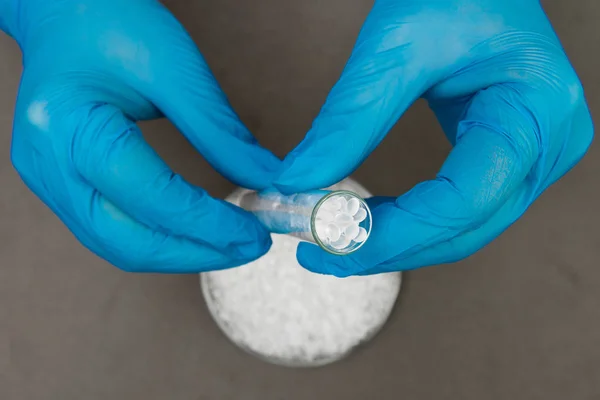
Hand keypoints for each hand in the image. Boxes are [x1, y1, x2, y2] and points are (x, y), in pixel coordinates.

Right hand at [1, 0, 280, 271]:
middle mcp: (48, 165)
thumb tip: (266, 181)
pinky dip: (156, 240)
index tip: (256, 231)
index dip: (209, 224)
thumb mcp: (175, 69)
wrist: (62, 14)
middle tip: (249, 247)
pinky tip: (194, 234)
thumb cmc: (113, 23)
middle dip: (195, 253)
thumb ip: (220, 132)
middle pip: (127, 241)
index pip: (151, 196)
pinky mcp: (59, 186)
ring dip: (178, 254)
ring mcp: (47, 181)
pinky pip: (110, 231)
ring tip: (229, 245)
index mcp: (72, 127)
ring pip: (116, 246)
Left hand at [274, 0, 593, 276]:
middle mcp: (546, 145)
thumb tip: (295, 182)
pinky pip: (460, 208)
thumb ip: (349, 119)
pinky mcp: (507, 158)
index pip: (465, 199)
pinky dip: (411, 221)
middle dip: (389, 249)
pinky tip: (366, 219)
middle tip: (321, 255)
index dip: (396, 232)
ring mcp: (532, 156)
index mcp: (535, 112)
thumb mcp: (398, 47)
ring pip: (462, 227)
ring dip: (397, 242)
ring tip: (333, 241)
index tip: (330, 241)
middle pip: (466, 227)